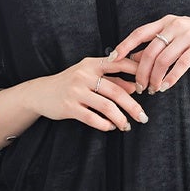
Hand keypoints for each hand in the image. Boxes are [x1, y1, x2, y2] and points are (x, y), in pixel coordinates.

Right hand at [32, 52, 149, 132]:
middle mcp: (84, 75)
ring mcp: (76, 92)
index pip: (119, 64)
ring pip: (106, 107)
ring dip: (120, 118)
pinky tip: (110, 126)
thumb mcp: (90, 75)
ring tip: (127, 125)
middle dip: (133, 106)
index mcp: (92, 63)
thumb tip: (135, 87)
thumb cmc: (70, 83)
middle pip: (116, 91)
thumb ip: (112, 79)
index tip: (149, 86)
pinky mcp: (69, 107)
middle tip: (143, 117)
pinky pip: (93, 118)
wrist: (40, 92)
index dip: (137, 73)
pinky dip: (105, 125)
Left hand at [112, 14, 189, 94]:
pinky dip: (171, 78)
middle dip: (140, 71)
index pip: (139, 33)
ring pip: (163, 60)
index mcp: (166, 22)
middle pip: (149, 51)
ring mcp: (188, 35)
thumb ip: (159, 44)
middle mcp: (175, 25)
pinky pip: (181, 65)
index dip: (124, 46)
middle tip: (138, 87)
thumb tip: (134, 56)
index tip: (112, 60)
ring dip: (155, 78)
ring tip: (152, 90)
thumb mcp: (178, 36)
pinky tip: (166, 87)